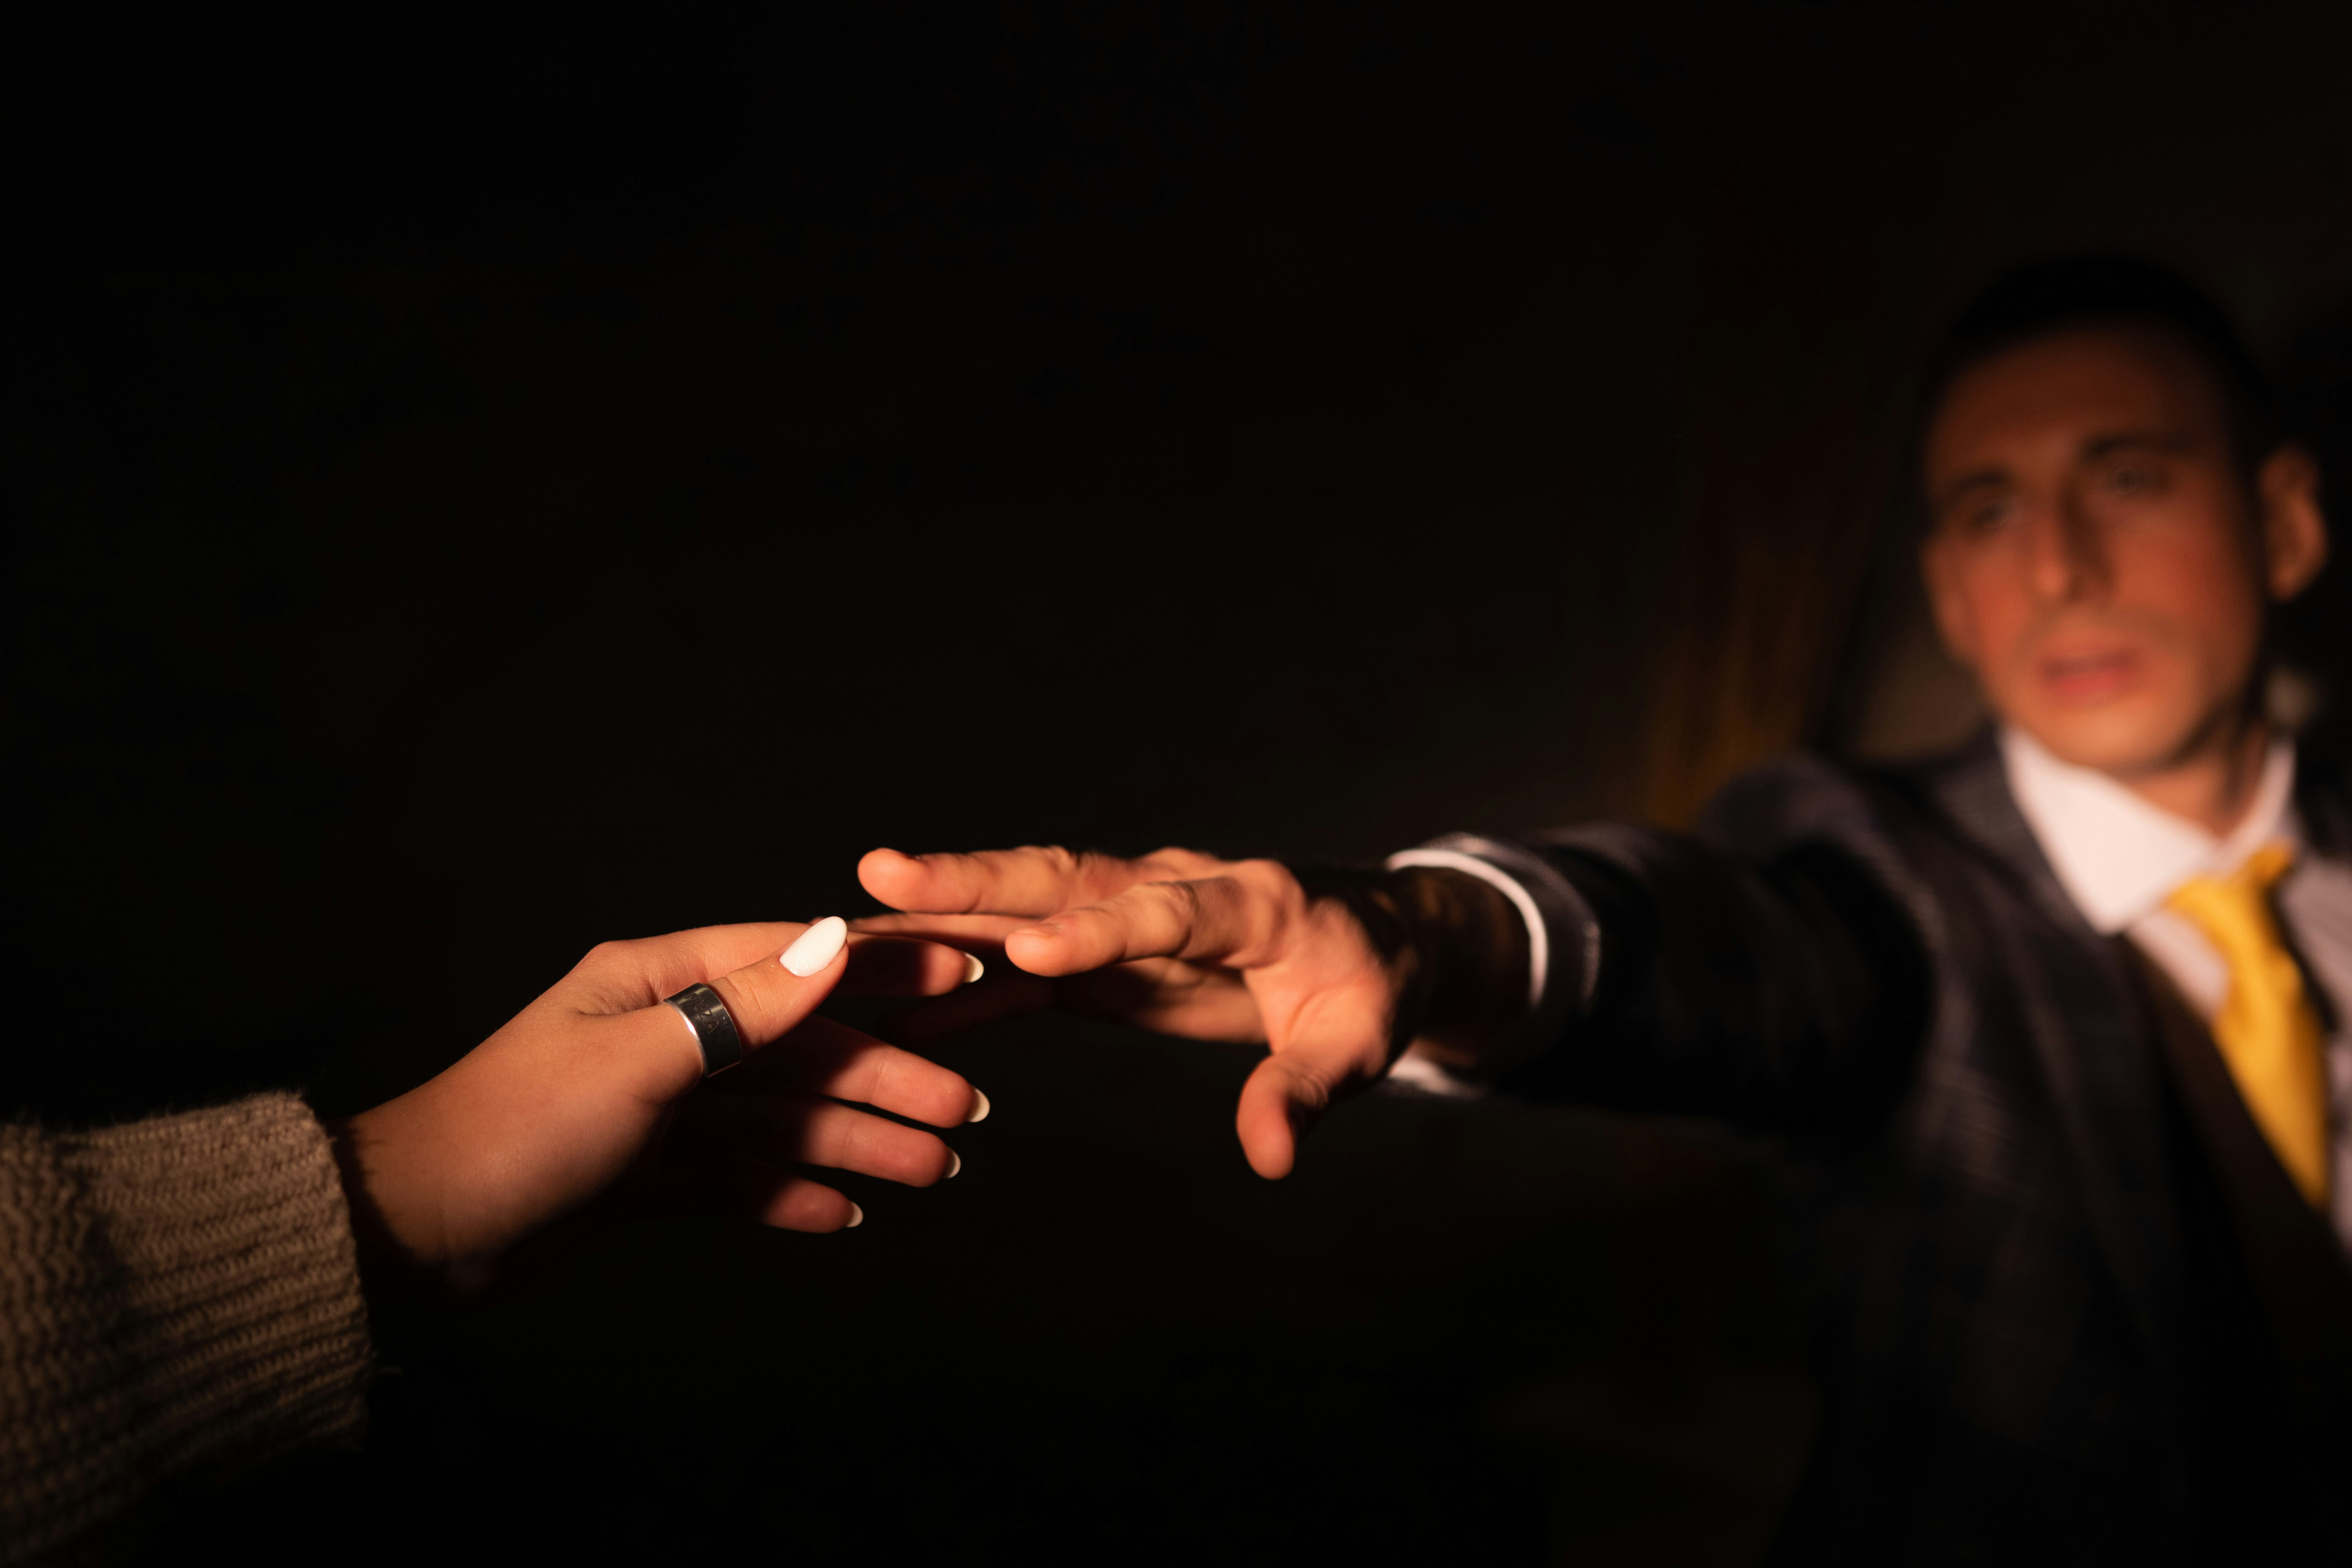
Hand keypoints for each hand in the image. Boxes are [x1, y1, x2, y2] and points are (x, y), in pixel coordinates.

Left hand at [332, 917, 986, 1298]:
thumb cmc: (515, 1129)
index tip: (960, 976)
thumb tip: (833, 937)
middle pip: (799, 1053)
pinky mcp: (646, 1175)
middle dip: (884, 1081)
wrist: (418, 1234)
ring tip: (931, 1174)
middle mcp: (664, 1035)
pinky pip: (739, 1179)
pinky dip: (789, 1195)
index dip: (880, 970)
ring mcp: (658, 1108)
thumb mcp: (640, 1059)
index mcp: (656, 983)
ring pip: (780, 1120)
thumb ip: (745, 1007)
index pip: (790, 961)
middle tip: (963, 1114)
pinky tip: (845, 1215)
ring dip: (854, 1144)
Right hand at [855, 848, 1421, 1179]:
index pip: (1165, 912)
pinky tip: (890, 997)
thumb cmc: (1370, 987)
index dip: (1101, 931)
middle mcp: (1170, 888)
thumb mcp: (1359, 1044)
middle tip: (881, 875)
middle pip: (1065, 879)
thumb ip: (1306, 1092)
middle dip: (973, 880)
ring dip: (937, 917)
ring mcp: (1125, 913)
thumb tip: (1267, 1157)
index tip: (1034, 950)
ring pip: (1022, 906)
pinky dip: (956, 973)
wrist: (1369, 940)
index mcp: (1247, 902)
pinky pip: (1018, 958)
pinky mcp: (1098, 949)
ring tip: (844, 928)